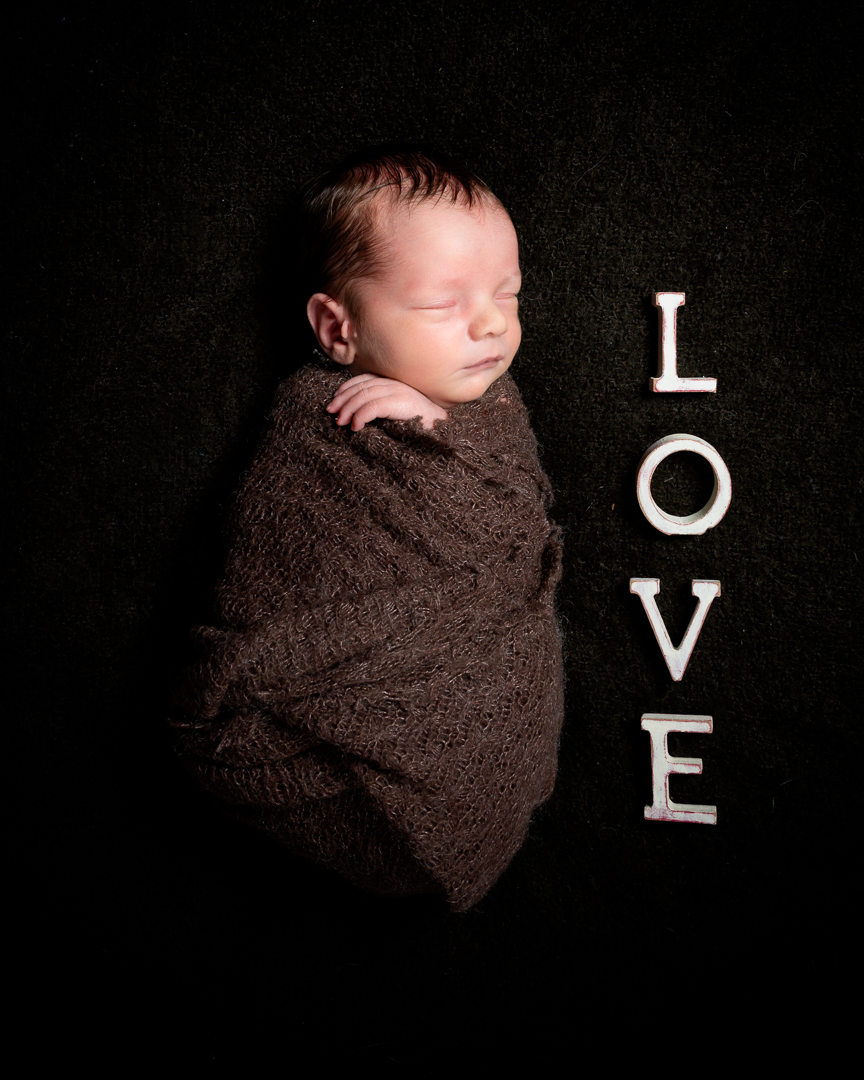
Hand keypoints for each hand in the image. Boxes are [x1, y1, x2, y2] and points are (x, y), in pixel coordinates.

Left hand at [326, 374, 448, 431]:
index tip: (335, 401)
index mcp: (393, 383)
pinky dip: (359, 417)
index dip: (346, 388)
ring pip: (363, 396)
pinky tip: (355, 426)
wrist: (442, 428)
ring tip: (340, 422)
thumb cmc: (421, 424)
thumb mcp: (398, 411)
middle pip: (360, 386)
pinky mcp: (399, 402)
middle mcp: (394, 383)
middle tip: (331, 412)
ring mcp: (397, 391)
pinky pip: (371, 407)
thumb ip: (382, 406)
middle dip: (343, 399)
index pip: (364, 379)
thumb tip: (357, 414)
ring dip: (348, 409)